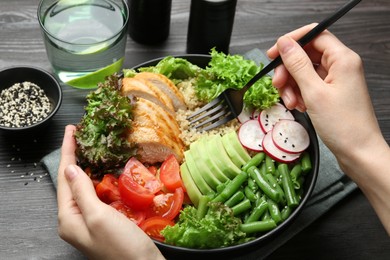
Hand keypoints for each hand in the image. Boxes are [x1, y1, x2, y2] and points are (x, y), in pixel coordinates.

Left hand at [57, 125, 164, 259]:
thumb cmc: (121, 247)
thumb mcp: (99, 216)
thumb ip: (82, 192)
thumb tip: (71, 168)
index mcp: (68, 218)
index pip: (65, 177)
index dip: (68, 151)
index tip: (71, 130)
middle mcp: (76, 219)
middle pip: (72, 181)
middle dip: (75, 157)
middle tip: (82, 135)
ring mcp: (90, 220)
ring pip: (85, 187)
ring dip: (88, 166)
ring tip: (92, 147)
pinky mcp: (105, 221)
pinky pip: (98, 195)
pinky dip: (101, 180)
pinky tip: (107, 171)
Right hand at [267, 24, 382, 158]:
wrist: (358, 152)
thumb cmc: (344, 126)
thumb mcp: (314, 92)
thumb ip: (297, 65)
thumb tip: (285, 44)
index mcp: (343, 59)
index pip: (314, 35)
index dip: (292, 42)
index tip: (273, 54)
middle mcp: (341, 66)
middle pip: (306, 55)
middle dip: (288, 70)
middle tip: (278, 84)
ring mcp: (336, 79)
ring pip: (305, 71)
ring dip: (292, 85)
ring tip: (292, 102)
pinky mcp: (331, 92)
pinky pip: (309, 85)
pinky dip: (299, 94)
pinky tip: (300, 106)